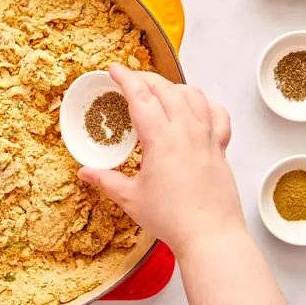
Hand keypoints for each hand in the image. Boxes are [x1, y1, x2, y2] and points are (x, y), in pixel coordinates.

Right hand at [78, 63, 245, 256]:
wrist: (210, 236)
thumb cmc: (171, 219)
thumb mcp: (130, 199)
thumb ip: (106, 180)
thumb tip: (84, 172)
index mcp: (161, 140)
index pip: (140, 97)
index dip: (125, 78)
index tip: (114, 69)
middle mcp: (187, 132)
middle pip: (166, 89)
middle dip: (145, 78)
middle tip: (130, 80)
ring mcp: (208, 137)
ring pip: (193, 95)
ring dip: (173, 86)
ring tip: (159, 91)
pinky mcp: (221, 148)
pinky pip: (217, 114)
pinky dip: (204, 104)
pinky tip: (195, 109)